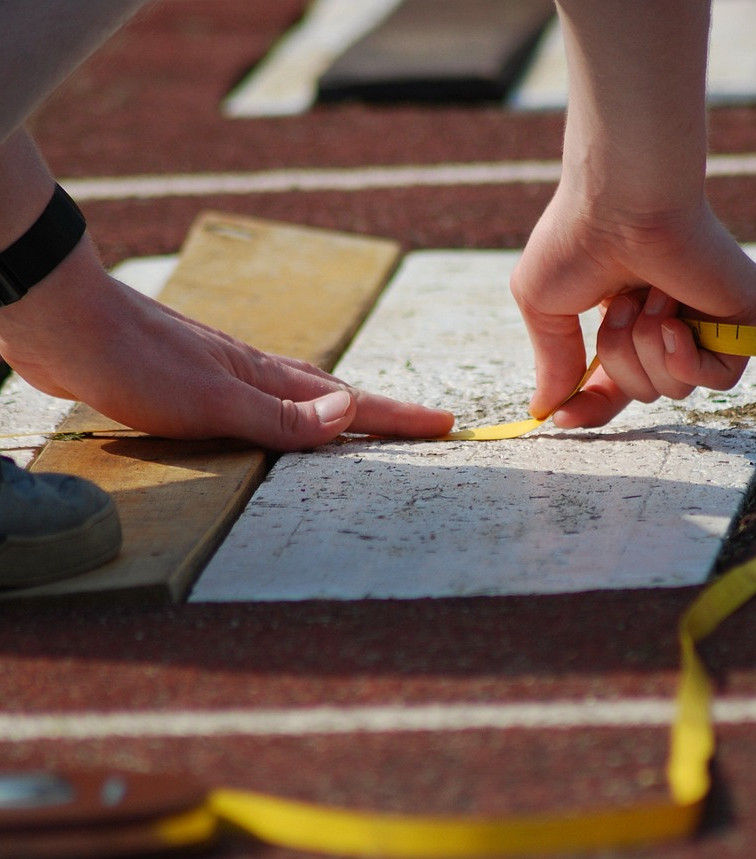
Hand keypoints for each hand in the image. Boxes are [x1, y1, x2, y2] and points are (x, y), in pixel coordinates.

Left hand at [0, 238, 453, 449]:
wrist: (70, 328)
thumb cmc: (139, 364)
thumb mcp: (215, 400)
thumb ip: (280, 415)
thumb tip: (348, 412)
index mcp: (268, 379)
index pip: (350, 402)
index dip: (398, 416)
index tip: (443, 424)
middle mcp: (255, 375)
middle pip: (333, 396)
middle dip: (380, 414)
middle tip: (417, 426)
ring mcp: (227, 377)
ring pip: (298, 399)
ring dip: (337, 413)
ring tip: (361, 426)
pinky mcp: (196, 387)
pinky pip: (261, 407)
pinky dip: (289, 418)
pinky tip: (276, 424)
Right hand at [510, 192, 755, 427]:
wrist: (624, 199)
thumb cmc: (575, 239)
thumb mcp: (543, 307)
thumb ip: (551, 362)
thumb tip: (543, 412)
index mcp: (621, 320)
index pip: (611, 385)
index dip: (588, 408)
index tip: (560, 419)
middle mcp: (664, 323)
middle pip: (641, 392)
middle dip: (617, 361)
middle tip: (616, 305)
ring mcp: (703, 322)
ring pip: (674, 389)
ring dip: (645, 351)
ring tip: (644, 299)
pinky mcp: (739, 320)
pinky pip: (717, 381)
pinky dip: (685, 361)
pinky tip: (672, 321)